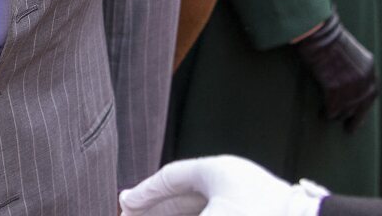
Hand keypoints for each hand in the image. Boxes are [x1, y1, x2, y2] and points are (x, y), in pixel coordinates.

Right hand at [119, 156, 326, 215]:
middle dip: (155, 209)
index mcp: (219, 171)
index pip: (172, 177)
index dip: (144, 193)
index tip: (123, 205)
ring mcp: (245, 200)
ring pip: (200, 207)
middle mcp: (231, 181)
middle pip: (184, 194)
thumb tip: (137, 208)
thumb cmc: (259, 215)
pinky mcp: (256, 211)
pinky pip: (218, 212)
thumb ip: (176, 214)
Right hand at [291, 12, 378, 130]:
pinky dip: (326, 113)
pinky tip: (321, 113)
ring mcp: (350, 84)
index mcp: (370, 68)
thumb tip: (351, 89)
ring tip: (327, 115)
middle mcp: (364, 78)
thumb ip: (355, 69)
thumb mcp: (350, 52)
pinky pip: (332, 109)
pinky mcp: (335, 87)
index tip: (359, 117)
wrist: (317, 31)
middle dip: (354, 119)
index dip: (364, 108)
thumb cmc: (327, 38)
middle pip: (361, 106)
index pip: (371, 94)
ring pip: (346, 110)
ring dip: (337, 115)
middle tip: (349, 129)